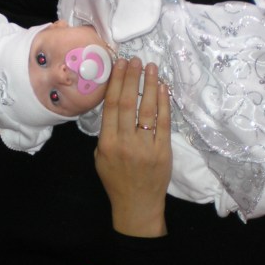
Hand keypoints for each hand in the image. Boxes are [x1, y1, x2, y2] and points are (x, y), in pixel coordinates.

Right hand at [95, 58, 171, 236]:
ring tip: (151, 67)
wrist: (137, 205)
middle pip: (128, 102)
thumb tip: (114, 106)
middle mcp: (125, 142)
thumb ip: (106, 134)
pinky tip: (163, 88)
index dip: (116, 82)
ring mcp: (146, 146)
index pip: (111, 105)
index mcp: (107, 143)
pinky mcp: (163, 151)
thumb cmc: (116, 181)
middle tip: (135, 59)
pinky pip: (164, 122)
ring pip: (147, 109)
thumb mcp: (100, 158)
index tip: (119, 65)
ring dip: (149, 85)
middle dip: (132, 78)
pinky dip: (164, 103)